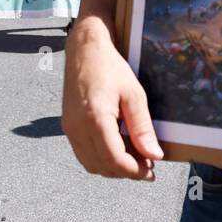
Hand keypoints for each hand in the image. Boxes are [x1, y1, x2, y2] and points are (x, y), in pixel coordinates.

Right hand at [62, 17, 162, 179]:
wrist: (84, 49)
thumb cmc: (110, 66)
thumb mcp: (134, 94)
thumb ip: (142, 128)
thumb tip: (153, 155)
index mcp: (95, 118)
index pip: (115, 160)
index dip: (135, 171)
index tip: (151, 171)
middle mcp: (77, 127)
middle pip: (102, 167)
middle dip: (126, 172)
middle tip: (147, 165)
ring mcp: (69, 128)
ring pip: (91, 164)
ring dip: (112, 167)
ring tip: (134, 157)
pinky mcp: (67, 126)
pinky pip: (83, 153)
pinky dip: (100, 158)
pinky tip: (117, 148)